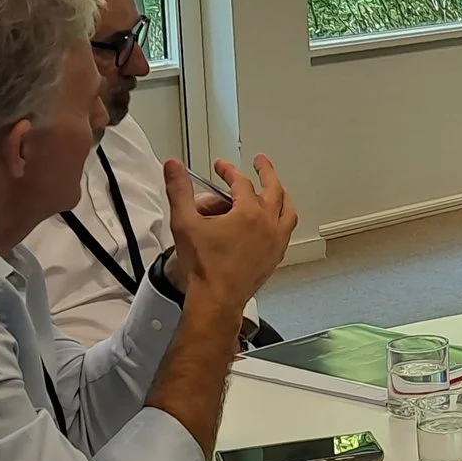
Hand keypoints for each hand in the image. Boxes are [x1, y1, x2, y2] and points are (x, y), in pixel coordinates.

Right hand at [163, 156, 296, 307]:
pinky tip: (273, 221)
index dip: (229, 171)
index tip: (220, 167)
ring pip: (287, 210)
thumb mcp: (185, 223)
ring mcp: (276, 241)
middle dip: (266, 172)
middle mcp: (268, 224)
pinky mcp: (276, 256)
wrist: (216, 299)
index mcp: (249, 213)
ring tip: (275, 188)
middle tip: (260, 162)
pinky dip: (282, 218)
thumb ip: (179, 190)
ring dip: (281, 195)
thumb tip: (174, 167)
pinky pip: (286, 230)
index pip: (241, 182)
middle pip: (274, 189)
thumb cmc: (204, 267)